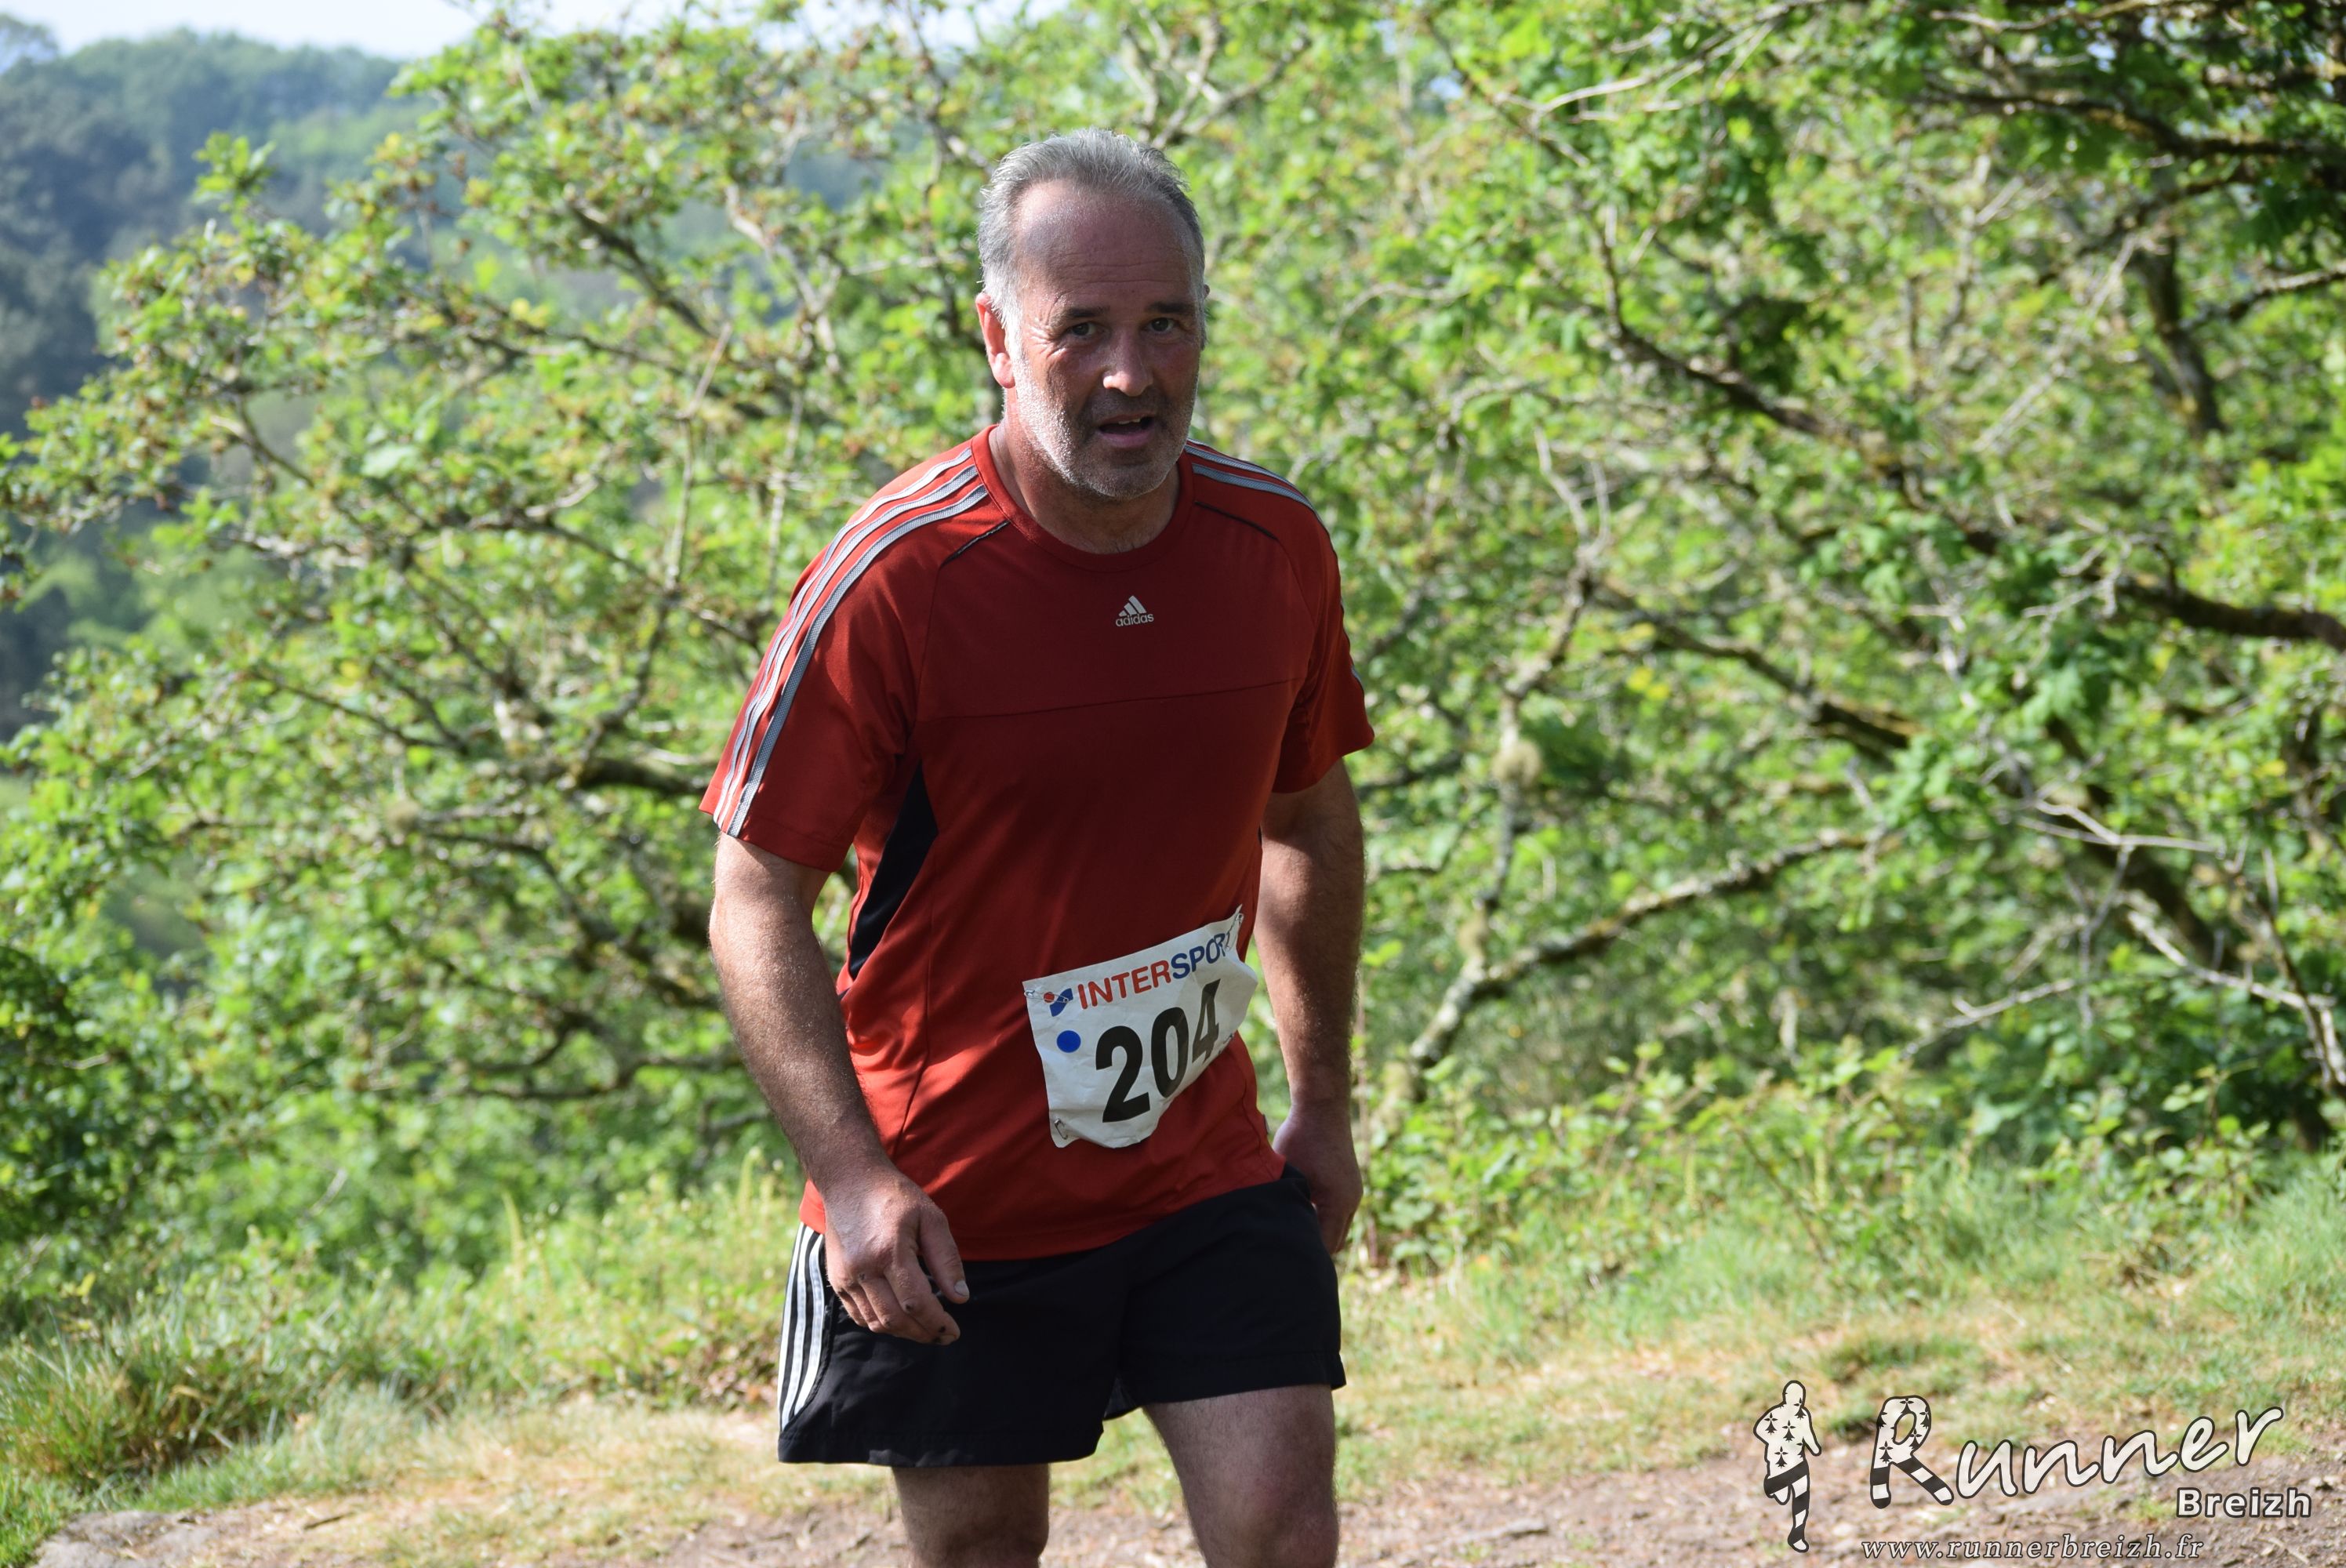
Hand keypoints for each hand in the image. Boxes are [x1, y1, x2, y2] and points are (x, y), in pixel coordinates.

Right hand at [818, 1161, 969, 1343]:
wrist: (849, 1181)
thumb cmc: (895, 1197)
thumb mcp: (931, 1218)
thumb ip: (946, 1259)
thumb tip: (960, 1298)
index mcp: (889, 1251)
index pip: (916, 1303)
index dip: (937, 1323)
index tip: (954, 1332)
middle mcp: (863, 1268)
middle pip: (895, 1320)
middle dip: (923, 1334)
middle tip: (944, 1337)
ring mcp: (845, 1276)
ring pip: (875, 1322)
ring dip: (903, 1333)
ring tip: (925, 1330)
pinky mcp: (836, 1279)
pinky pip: (859, 1315)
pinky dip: (880, 1324)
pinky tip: (900, 1320)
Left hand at [1271, 1103, 1360, 1255]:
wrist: (1323, 1106)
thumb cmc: (1300, 1137)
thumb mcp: (1287, 1175)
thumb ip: (1285, 1205)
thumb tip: (1273, 1231)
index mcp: (1338, 1203)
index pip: (1324, 1246)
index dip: (1305, 1255)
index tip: (1283, 1260)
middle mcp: (1351, 1201)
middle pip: (1334, 1243)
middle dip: (1312, 1249)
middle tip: (1284, 1254)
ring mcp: (1353, 1192)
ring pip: (1337, 1228)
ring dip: (1318, 1233)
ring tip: (1291, 1237)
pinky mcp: (1350, 1184)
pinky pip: (1339, 1214)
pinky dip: (1324, 1220)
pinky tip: (1301, 1215)